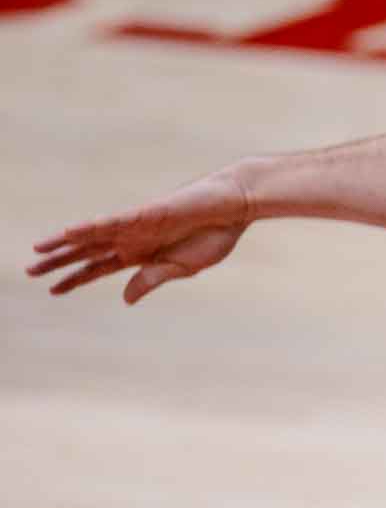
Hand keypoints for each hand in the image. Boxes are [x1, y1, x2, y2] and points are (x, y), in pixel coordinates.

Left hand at [27, 171, 251, 303]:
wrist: (234, 208)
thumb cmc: (214, 235)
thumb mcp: (182, 268)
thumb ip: (151, 280)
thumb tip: (124, 298)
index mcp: (141, 254)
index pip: (99, 268)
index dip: (75, 279)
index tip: (53, 290)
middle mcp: (131, 238)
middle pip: (86, 252)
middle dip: (58, 262)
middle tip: (29, 270)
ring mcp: (135, 225)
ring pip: (91, 236)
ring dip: (63, 243)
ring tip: (37, 250)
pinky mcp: (144, 214)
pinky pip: (110, 222)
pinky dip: (89, 228)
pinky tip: (68, 234)